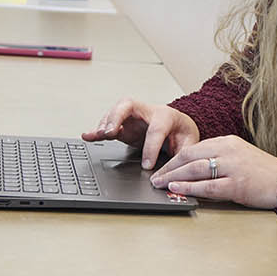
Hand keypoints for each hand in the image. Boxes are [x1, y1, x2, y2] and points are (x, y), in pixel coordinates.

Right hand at [81, 98, 199, 169]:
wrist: (179, 125)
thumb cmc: (182, 133)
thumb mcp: (189, 143)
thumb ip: (182, 155)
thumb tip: (176, 171)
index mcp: (166, 116)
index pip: (156, 129)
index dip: (151, 147)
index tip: (147, 165)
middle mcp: (147, 112)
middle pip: (129, 105)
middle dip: (118, 116)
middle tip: (112, 132)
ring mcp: (133, 116)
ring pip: (116, 111)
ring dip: (106, 122)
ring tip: (100, 134)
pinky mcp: (123, 125)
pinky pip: (108, 124)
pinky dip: (97, 130)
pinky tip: (87, 135)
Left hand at [150, 135, 276, 208]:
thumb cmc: (263, 172)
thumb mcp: (239, 156)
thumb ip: (218, 158)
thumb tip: (191, 169)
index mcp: (227, 142)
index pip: (193, 147)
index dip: (174, 159)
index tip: (162, 168)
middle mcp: (228, 151)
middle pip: (189, 156)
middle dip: (169, 168)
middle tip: (154, 177)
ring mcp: (232, 167)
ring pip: (195, 170)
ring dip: (173, 177)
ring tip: (159, 184)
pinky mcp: (237, 184)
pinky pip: (207, 186)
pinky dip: (189, 188)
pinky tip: (177, 189)